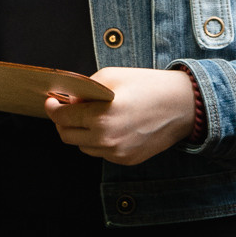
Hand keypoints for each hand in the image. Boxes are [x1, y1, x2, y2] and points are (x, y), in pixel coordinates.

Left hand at [47, 66, 197, 165]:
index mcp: (101, 117)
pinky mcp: (127, 160)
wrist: (184, 105)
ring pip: (83, 147)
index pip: (62, 117)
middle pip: (67, 136)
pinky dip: (99, 141)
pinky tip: (109, 127)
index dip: (52, 108)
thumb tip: (68, 101)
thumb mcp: (112, 76)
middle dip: (62, 121)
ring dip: (81, 133)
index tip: (51, 101)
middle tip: (66, 109)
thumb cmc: (149, 86)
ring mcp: (117, 153)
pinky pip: (102, 153)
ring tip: (90, 117)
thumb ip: (84, 89)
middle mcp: (107, 140)